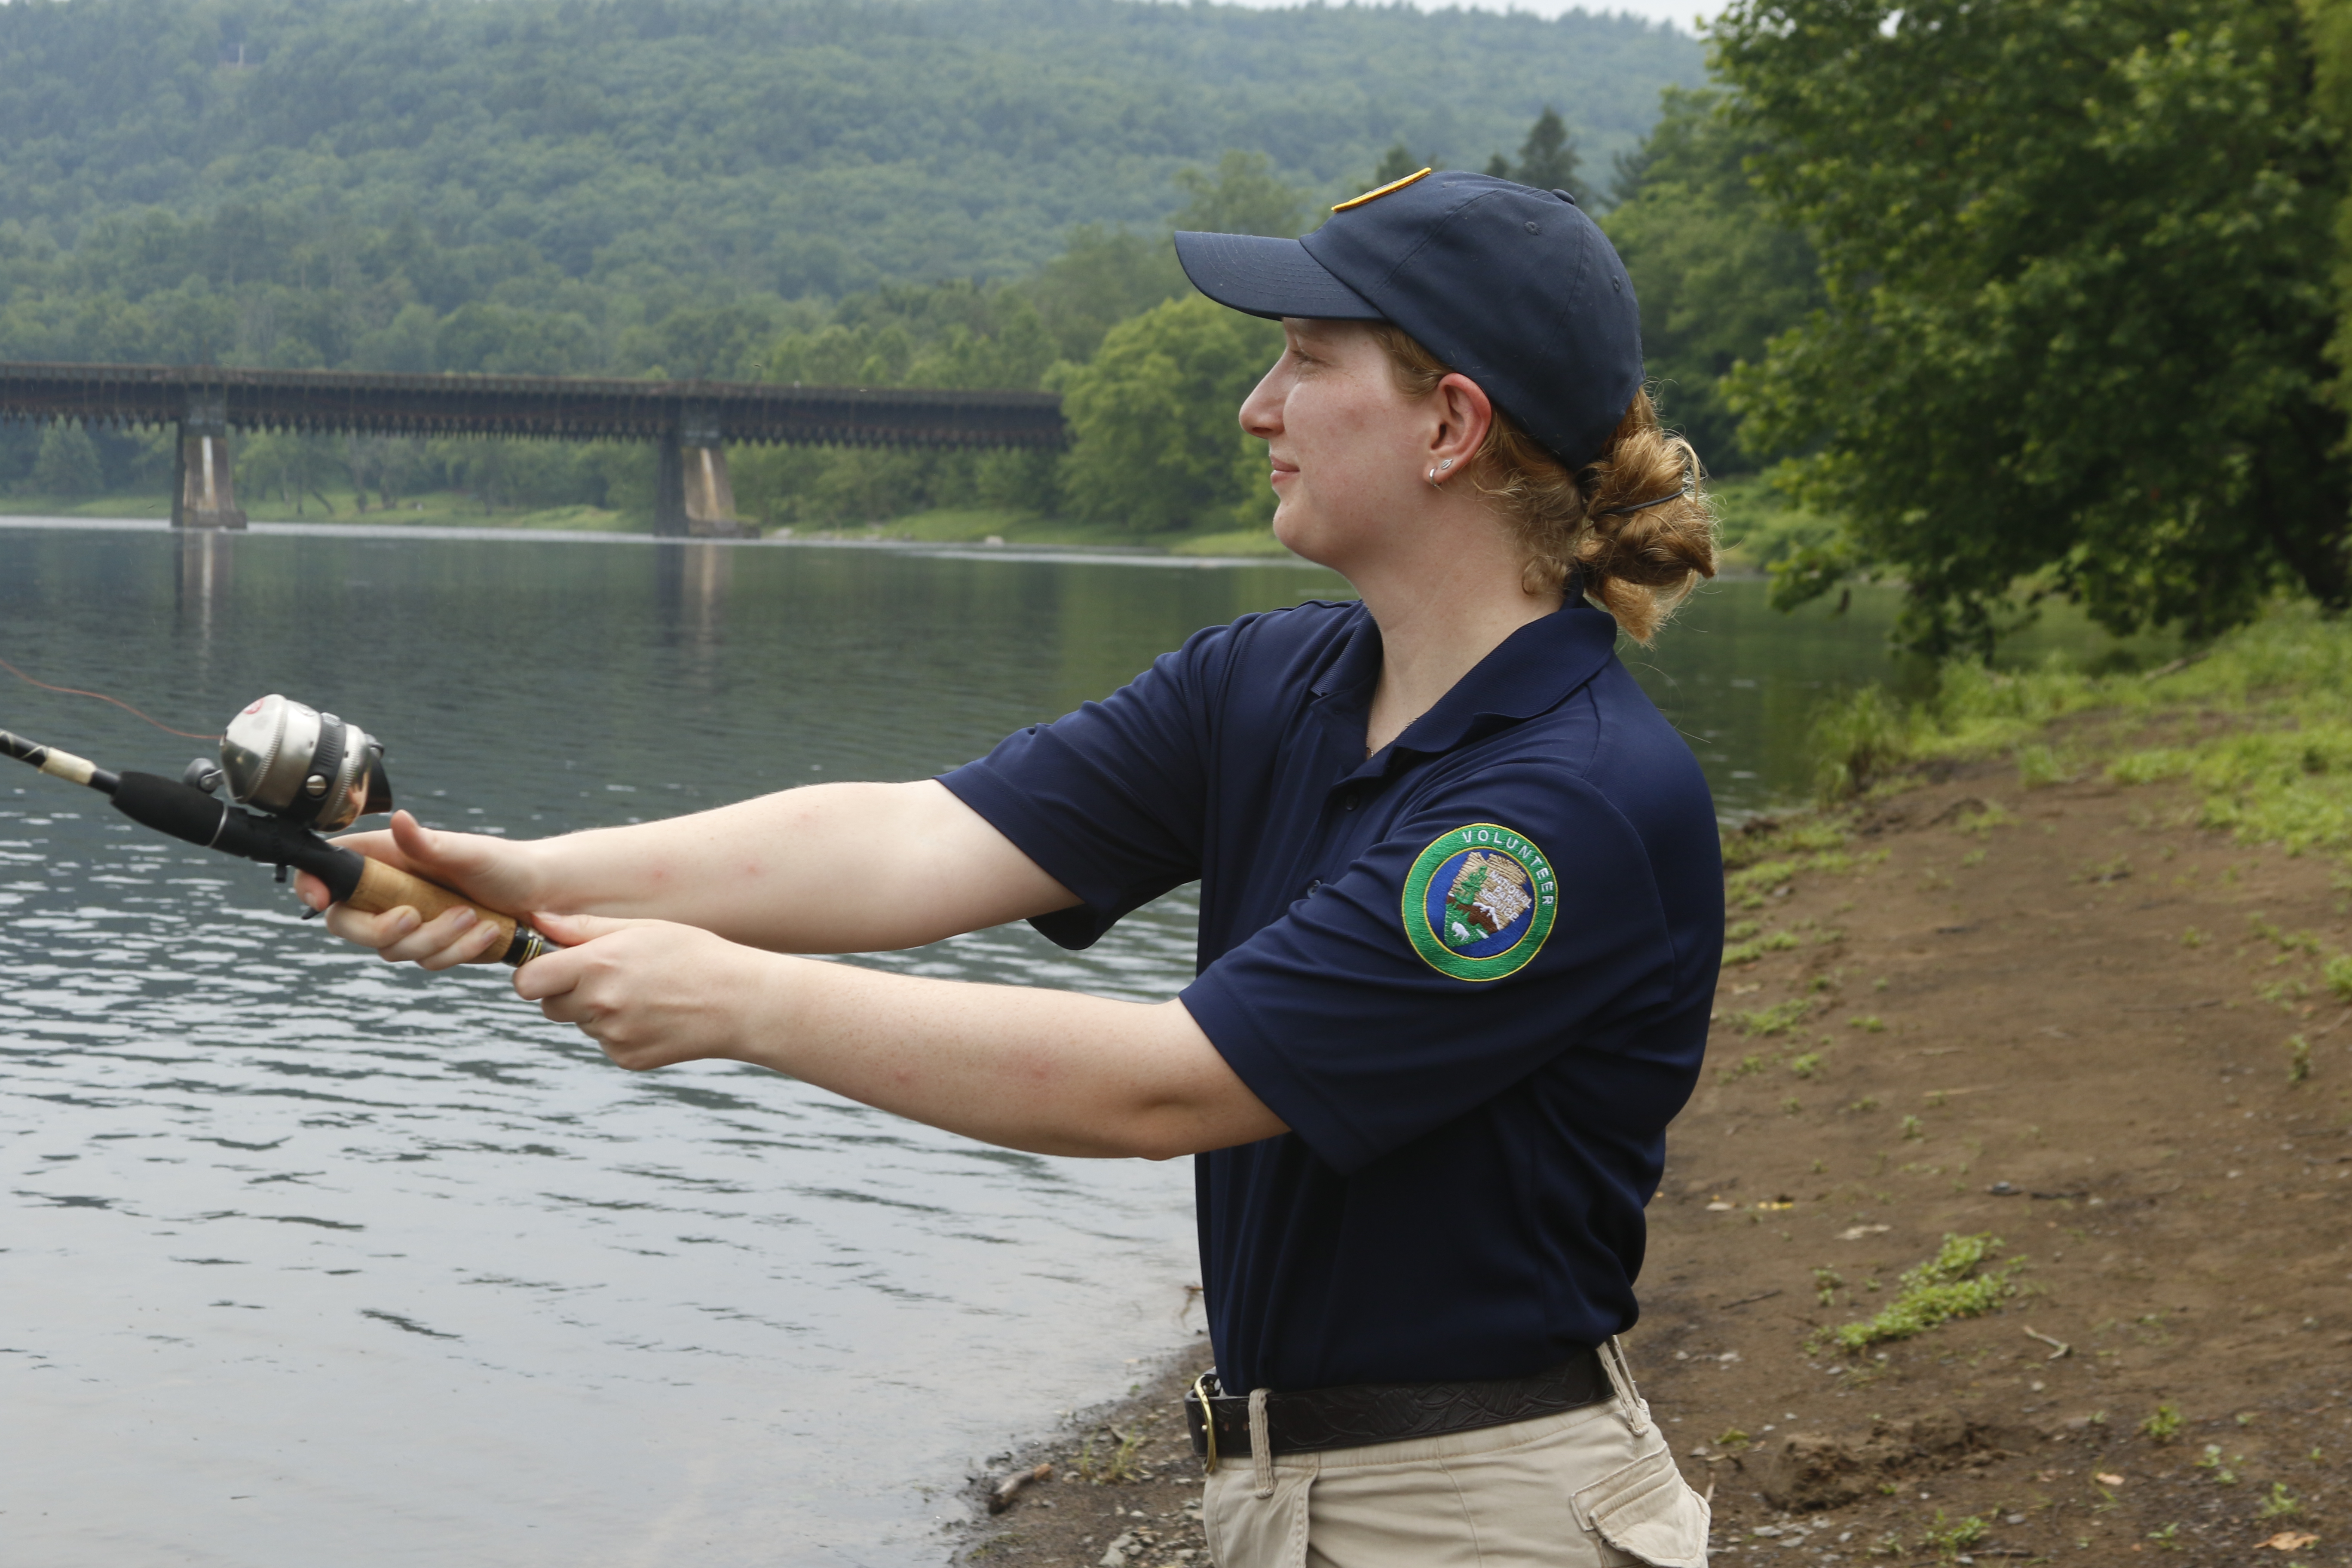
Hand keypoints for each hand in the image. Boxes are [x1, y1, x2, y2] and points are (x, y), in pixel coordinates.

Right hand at [295, 809, 545, 969]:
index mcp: (387, 858)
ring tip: (473, 915)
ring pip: (393, 950)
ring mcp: (409, 920)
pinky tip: (487, 932)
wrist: (540, 894)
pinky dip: (456, 951)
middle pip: (348, 924)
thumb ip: (429, 843)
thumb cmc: (505, 864)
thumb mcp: (469, 851)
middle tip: (414, 916)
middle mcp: (390, 890)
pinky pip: (427, 961)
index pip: (330, 870)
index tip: (320, 900)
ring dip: (434, 939)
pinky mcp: (432, 944)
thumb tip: (400, 820)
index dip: (314, 885)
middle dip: (380, 930)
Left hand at [513, 912, 772, 1069]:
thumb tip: (537, 921)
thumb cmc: (695, 954)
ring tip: (642, 992)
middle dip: (566, 991)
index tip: (552, 965)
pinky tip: (653, 1014)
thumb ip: (583, 927)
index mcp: (598, 965)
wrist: (741, 1002)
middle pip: (549, 1006)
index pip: (528, 982)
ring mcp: (613, 1037)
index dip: (534, 973)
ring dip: (597, 1010)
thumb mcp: (642, 928)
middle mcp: (600, 1005)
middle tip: (607, 975)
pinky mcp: (627, 1058)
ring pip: (581, 1023)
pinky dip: (621, 1030)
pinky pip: (606, 1042)